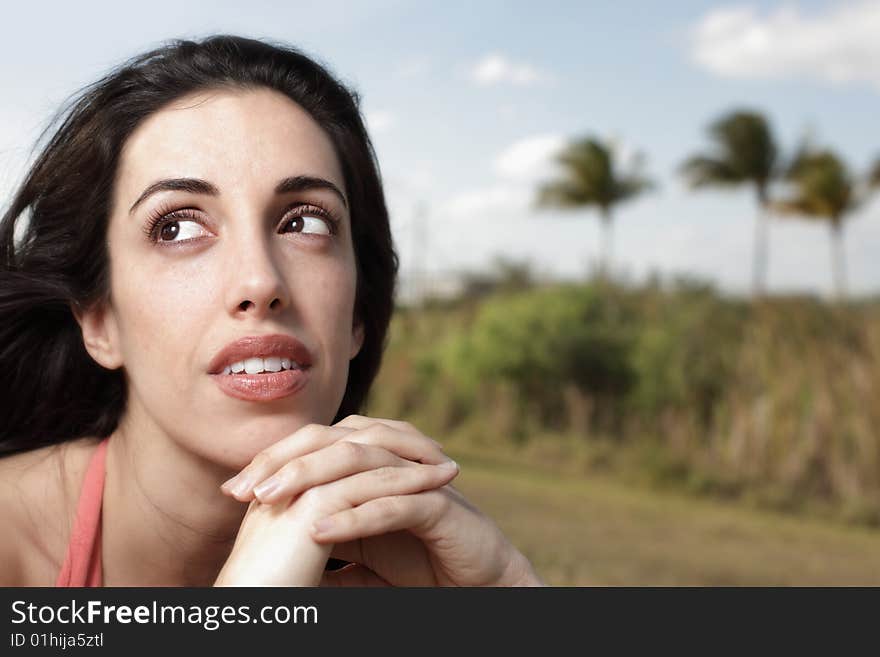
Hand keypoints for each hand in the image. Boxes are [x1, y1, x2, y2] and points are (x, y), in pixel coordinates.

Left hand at [218, 415, 543, 586]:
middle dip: (284, 462)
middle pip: (332, 443)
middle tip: (243, 488)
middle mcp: (390, 463)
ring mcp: (416, 480)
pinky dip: (356, 515)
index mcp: (369, 467)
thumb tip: (269, 560)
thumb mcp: (357, 558)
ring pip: (359, 464)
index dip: (273, 461)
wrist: (478, 584)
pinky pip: (393, 504)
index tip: (232, 488)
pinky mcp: (440, 506)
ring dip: (311, 481)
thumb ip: (322, 551)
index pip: (315, 447)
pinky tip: (320, 529)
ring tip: (269, 502)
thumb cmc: (418, 566)